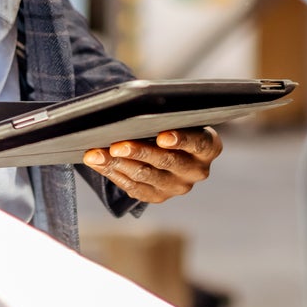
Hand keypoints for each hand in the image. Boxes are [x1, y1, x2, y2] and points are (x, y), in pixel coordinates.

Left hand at [82, 128, 221, 203]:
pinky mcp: (158, 196)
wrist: (171, 148)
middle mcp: (197, 171)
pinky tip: (98, 162)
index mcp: (208, 147)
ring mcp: (178, 187)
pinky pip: (134, 187)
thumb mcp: (177, 117)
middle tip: (116, 145)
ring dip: (118, 164)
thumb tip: (131, 109)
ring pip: (146, 176)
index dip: (180, 140)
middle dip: (138, 152)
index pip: (198, 143)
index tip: (161, 136)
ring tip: (97, 154)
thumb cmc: (173, 123)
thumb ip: (164, 115)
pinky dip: (113, 173)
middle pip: (166, 162)